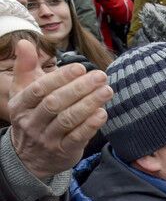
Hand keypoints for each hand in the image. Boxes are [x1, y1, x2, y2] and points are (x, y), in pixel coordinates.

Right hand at [8, 40, 111, 180]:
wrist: (29, 158)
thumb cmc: (32, 116)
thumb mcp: (23, 93)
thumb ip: (26, 68)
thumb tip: (25, 42)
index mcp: (21, 105)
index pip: (39, 89)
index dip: (60, 77)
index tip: (80, 67)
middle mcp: (31, 123)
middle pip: (55, 104)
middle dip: (80, 88)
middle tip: (101, 76)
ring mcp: (46, 139)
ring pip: (67, 120)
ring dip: (89, 104)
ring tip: (107, 91)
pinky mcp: (62, 152)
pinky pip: (76, 138)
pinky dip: (90, 125)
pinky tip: (103, 113)